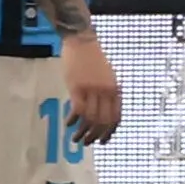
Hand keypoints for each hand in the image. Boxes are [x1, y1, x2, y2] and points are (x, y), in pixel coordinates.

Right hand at [58, 30, 120, 144]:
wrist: (82, 41)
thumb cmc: (93, 58)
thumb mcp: (108, 76)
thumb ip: (107, 93)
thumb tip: (103, 113)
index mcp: (115, 90)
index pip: (116, 117)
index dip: (109, 132)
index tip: (103, 141)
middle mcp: (106, 91)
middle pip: (103, 121)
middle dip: (95, 136)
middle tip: (87, 142)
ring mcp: (92, 89)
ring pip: (90, 118)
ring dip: (83, 131)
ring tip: (76, 138)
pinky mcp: (77, 87)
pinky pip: (77, 109)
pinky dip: (73, 120)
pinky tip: (68, 124)